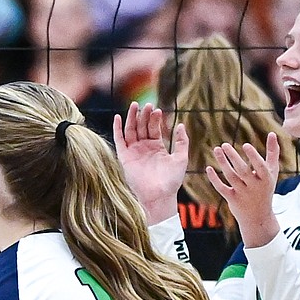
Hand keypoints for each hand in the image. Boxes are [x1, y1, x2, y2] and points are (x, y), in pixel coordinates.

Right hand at [113, 101, 189, 225]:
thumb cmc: (172, 180)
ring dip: (131, 118)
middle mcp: (144, 148)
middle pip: (142, 126)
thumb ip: (181, 141)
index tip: (158, 110)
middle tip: (147, 104)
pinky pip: (119, 141)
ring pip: (130, 130)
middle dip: (144, 115)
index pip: (154, 128)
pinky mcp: (125, 157)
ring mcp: (133, 152)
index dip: (155, 118)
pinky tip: (118, 117)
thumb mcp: (181, 158)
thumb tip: (180, 124)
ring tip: (135, 105)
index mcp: (157, 147)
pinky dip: (117, 129)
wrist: (159, 195)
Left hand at [206, 132, 281, 247]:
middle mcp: (254, 187)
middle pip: (242, 171)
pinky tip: (209, 168)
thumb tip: (272, 133)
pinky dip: (214, 179)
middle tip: (224, 144)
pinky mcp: (232, 199)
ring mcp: (242, 194)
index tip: (245, 144)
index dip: (253, 156)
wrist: (258, 216)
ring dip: (222, 163)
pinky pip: (221, 188)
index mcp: (266, 179)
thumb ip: (273, 152)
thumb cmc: (266, 188)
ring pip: (231, 177)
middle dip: (233, 157)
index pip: (260, 166)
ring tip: (216, 150)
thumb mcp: (272, 172)